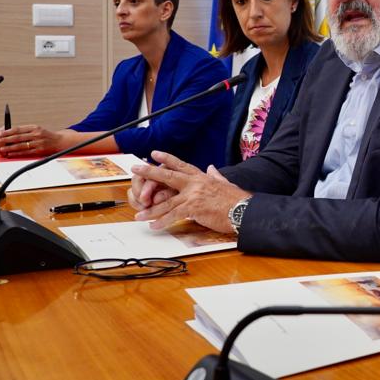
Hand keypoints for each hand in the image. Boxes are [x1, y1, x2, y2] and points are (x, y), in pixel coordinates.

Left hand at [0, 124, 66, 157]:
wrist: (60, 141)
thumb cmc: (45, 136)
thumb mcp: (37, 130)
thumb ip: (25, 132)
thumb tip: (8, 135)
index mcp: (35, 127)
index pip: (18, 129)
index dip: (7, 132)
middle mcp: (37, 134)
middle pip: (18, 137)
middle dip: (6, 140)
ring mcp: (39, 142)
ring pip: (21, 145)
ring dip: (9, 148)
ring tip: (1, 149)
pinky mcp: (40, 150)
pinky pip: (26, 152)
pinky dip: (17, 153)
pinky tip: (11, 154)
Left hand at [130, 151, 250, 233]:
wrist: (244, 210)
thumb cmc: (236, 200)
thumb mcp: (225, 183)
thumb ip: (216, 175)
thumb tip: (211, 168)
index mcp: (202, 177)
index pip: (181, 165)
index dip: (167, 158)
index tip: (155, 153)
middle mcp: (195, 183)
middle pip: (168, 176)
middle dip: (150, 172)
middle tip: (136, 168)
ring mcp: (193, 195)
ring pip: (166, 201)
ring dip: (150, 209)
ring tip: (138, 214)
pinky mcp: (194, 208)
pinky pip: (173, 215)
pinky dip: (162, 221)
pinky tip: (154, 226)